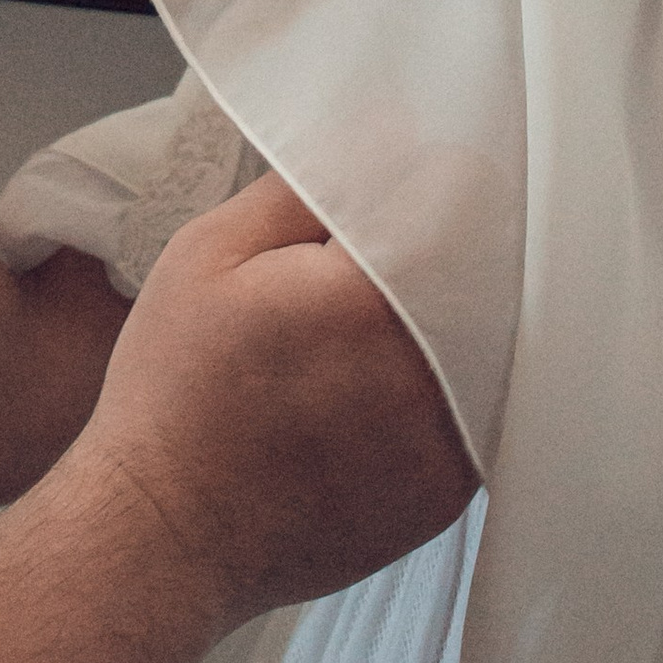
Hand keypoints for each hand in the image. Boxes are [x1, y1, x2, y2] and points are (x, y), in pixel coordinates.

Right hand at [88, 176, 475, 629]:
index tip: (395, 185)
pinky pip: (481, 408)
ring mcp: (450, 441)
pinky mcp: (452, 493)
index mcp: (369, 297)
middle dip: (446, 246)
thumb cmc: (174, 388)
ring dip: (458, 314)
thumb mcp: (209, 254)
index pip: (459, 198)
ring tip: (374, 321)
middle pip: (490, 268)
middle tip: (376, 255)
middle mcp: (431, 371)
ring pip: (495, 340)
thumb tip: (383, 132)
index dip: (432, 180)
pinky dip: (449, 381)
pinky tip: (380, 384)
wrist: (168, 531)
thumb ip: (304, 187)